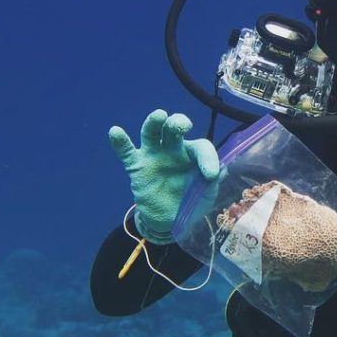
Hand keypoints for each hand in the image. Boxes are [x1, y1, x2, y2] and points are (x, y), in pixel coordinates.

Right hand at [109, 109, 221, 243]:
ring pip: (152, 133)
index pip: (201, 147)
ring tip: (159, 115)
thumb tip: (221, 170)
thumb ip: (211, 181)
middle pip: (174, 128)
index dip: (207, 158)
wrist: (170, 221)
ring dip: (154, 123)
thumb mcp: (206, 194)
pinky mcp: (137, 166)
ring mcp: (154, 156)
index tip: (211, 176)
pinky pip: (126, 152)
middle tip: (184, 126)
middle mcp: (173, 149)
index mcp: (193, 153)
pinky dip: (120, 142)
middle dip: (178, 122)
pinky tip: (116, 132)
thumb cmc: (191, 200)